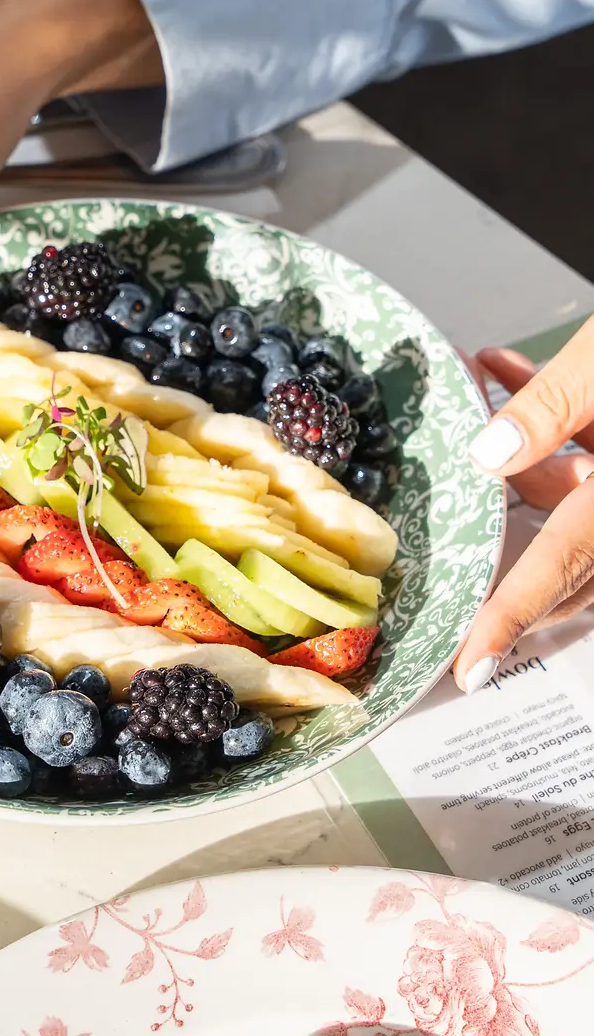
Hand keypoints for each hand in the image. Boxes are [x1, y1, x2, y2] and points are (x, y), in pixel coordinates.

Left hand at [453, 316, 593, 692]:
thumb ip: (552, 405)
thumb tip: (487, 457)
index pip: (559, 568)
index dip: (510, 620)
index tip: (471, 668)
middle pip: (570, 558)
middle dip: (509, 560)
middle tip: (457, 571)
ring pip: (579, 512)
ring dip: (524, 470)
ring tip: (474, 404)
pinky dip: (556, 434)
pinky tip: (506, 366)